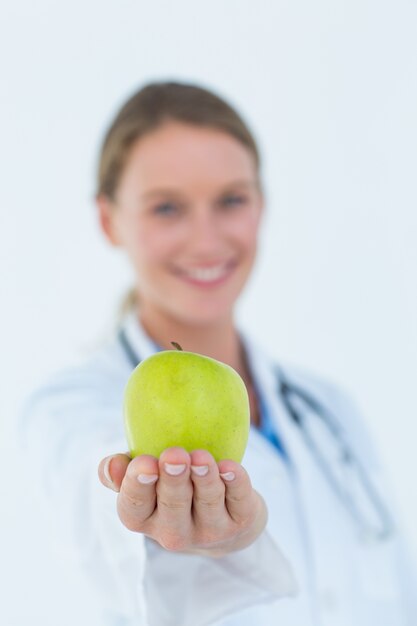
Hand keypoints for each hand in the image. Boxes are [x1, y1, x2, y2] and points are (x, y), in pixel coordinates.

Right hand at [98, 447, 267, 556]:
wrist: (223, 516)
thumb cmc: (171, 486)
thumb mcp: (143, 479)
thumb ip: (122, 470)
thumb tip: (111, 464)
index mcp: (143, 518)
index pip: (133, 507)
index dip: (137, 485)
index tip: (145, 462)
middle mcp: (173, 532)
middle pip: (172, 507)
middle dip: (174, 481)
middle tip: (175, 455)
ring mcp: (209, 531)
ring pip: (207, 504)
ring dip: (205, 478)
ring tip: (202, 457)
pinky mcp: (239, 524)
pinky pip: (238, 501)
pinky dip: (236, 483)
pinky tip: (230, 468)